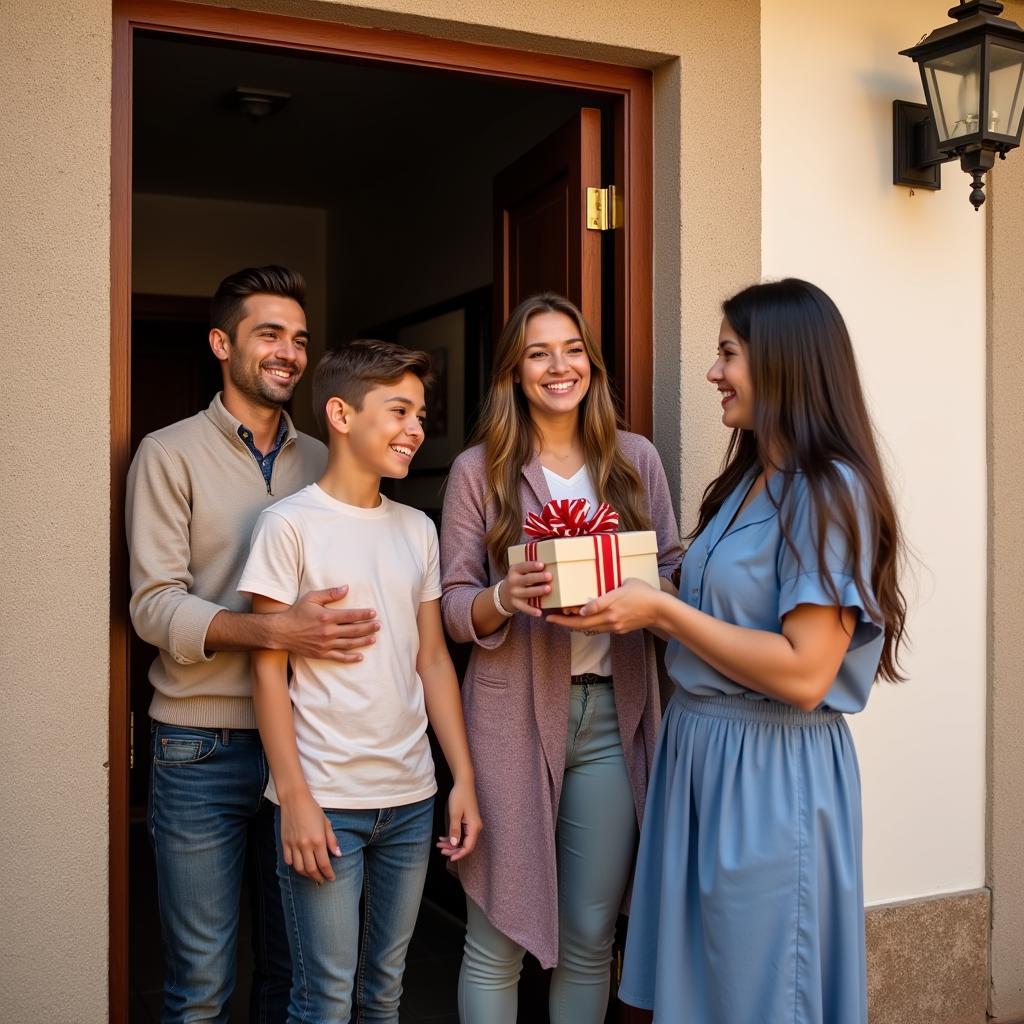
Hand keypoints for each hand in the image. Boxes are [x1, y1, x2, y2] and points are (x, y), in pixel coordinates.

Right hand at [276, 586, 379, 660]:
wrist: (281, 632)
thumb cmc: (297, 612)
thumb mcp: (312, 598)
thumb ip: (330, 593)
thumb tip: (346, 588)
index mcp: (327, 617)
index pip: (351, 615)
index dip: (364, 614)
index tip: (374, 613)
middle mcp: (328, 632)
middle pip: (353, 630)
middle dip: (368, 627)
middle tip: (379, 625)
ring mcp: (325, 644)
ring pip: (349, 644)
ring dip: (363, 641)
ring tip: (374, 638)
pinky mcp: (321, 654)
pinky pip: (339, 657)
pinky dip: (351, 658)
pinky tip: (360, 656)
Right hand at [279, 790, 340, 882]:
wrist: (294, 799)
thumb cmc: (313, 809)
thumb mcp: (326, 823)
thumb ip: (332, 840)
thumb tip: (338, 855)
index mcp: (318, 840)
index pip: (324, 864)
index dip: (329, 874)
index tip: (332, 878)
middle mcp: (305, 845)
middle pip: (311, 869)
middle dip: (318, 877)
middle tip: (322, 880)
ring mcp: (293, 845)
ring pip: (299, 868)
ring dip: (306, 875)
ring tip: (312, 875)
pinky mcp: (285, 843)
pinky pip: (288, 860)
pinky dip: (294, 866)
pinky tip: (299, 866)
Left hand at [436, 779, 482, 861]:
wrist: (464, 783)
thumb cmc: (460, 796)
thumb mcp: (455, 813)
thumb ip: (455, 830)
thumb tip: (454, 845)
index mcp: (474, 827)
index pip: (468, 847)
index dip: (459, 854)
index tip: (449, 858)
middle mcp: (475, 828)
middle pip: (465, 845)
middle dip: (453, 849)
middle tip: (440, 850)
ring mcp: (472, 825)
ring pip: (462, 840)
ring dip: (451, 843)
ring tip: (439, 844)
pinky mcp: (468, 822)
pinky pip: (461, 834)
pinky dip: (453, 837)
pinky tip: (443, 837)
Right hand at [500, 561, 551, 618]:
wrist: (503, 594)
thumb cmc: (518, 580)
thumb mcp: (519, 572)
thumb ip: (530, 569)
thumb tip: (550, 565)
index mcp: (514, 570)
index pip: (523, 566)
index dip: (532, 566)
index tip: (542, 565)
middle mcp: (513, 581)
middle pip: (527, 579)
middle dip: (538, 577)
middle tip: (549, 576)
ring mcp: (514, 593)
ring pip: (527, 592)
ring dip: (538, 591)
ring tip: (548, 589)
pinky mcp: (515, 603)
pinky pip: (524, 608)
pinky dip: (531, 611)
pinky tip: (539, 612)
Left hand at [546, 578, 661, 634]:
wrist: (660, 611)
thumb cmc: (644, 591)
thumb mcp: (626, 582)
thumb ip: (610, 587)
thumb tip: (597, 590)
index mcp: (613, 602)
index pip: (592, 608)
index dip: (578, 611)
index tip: (565, 610)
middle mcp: (611, 617)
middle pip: (583, 623)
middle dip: (564, 622)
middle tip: (549, 619)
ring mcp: (614, 625)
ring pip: (589, 628)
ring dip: (573, 626)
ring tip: (559, 621)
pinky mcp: (618, 630)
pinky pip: (599, 629)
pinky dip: (587, 626)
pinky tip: (579, 622)